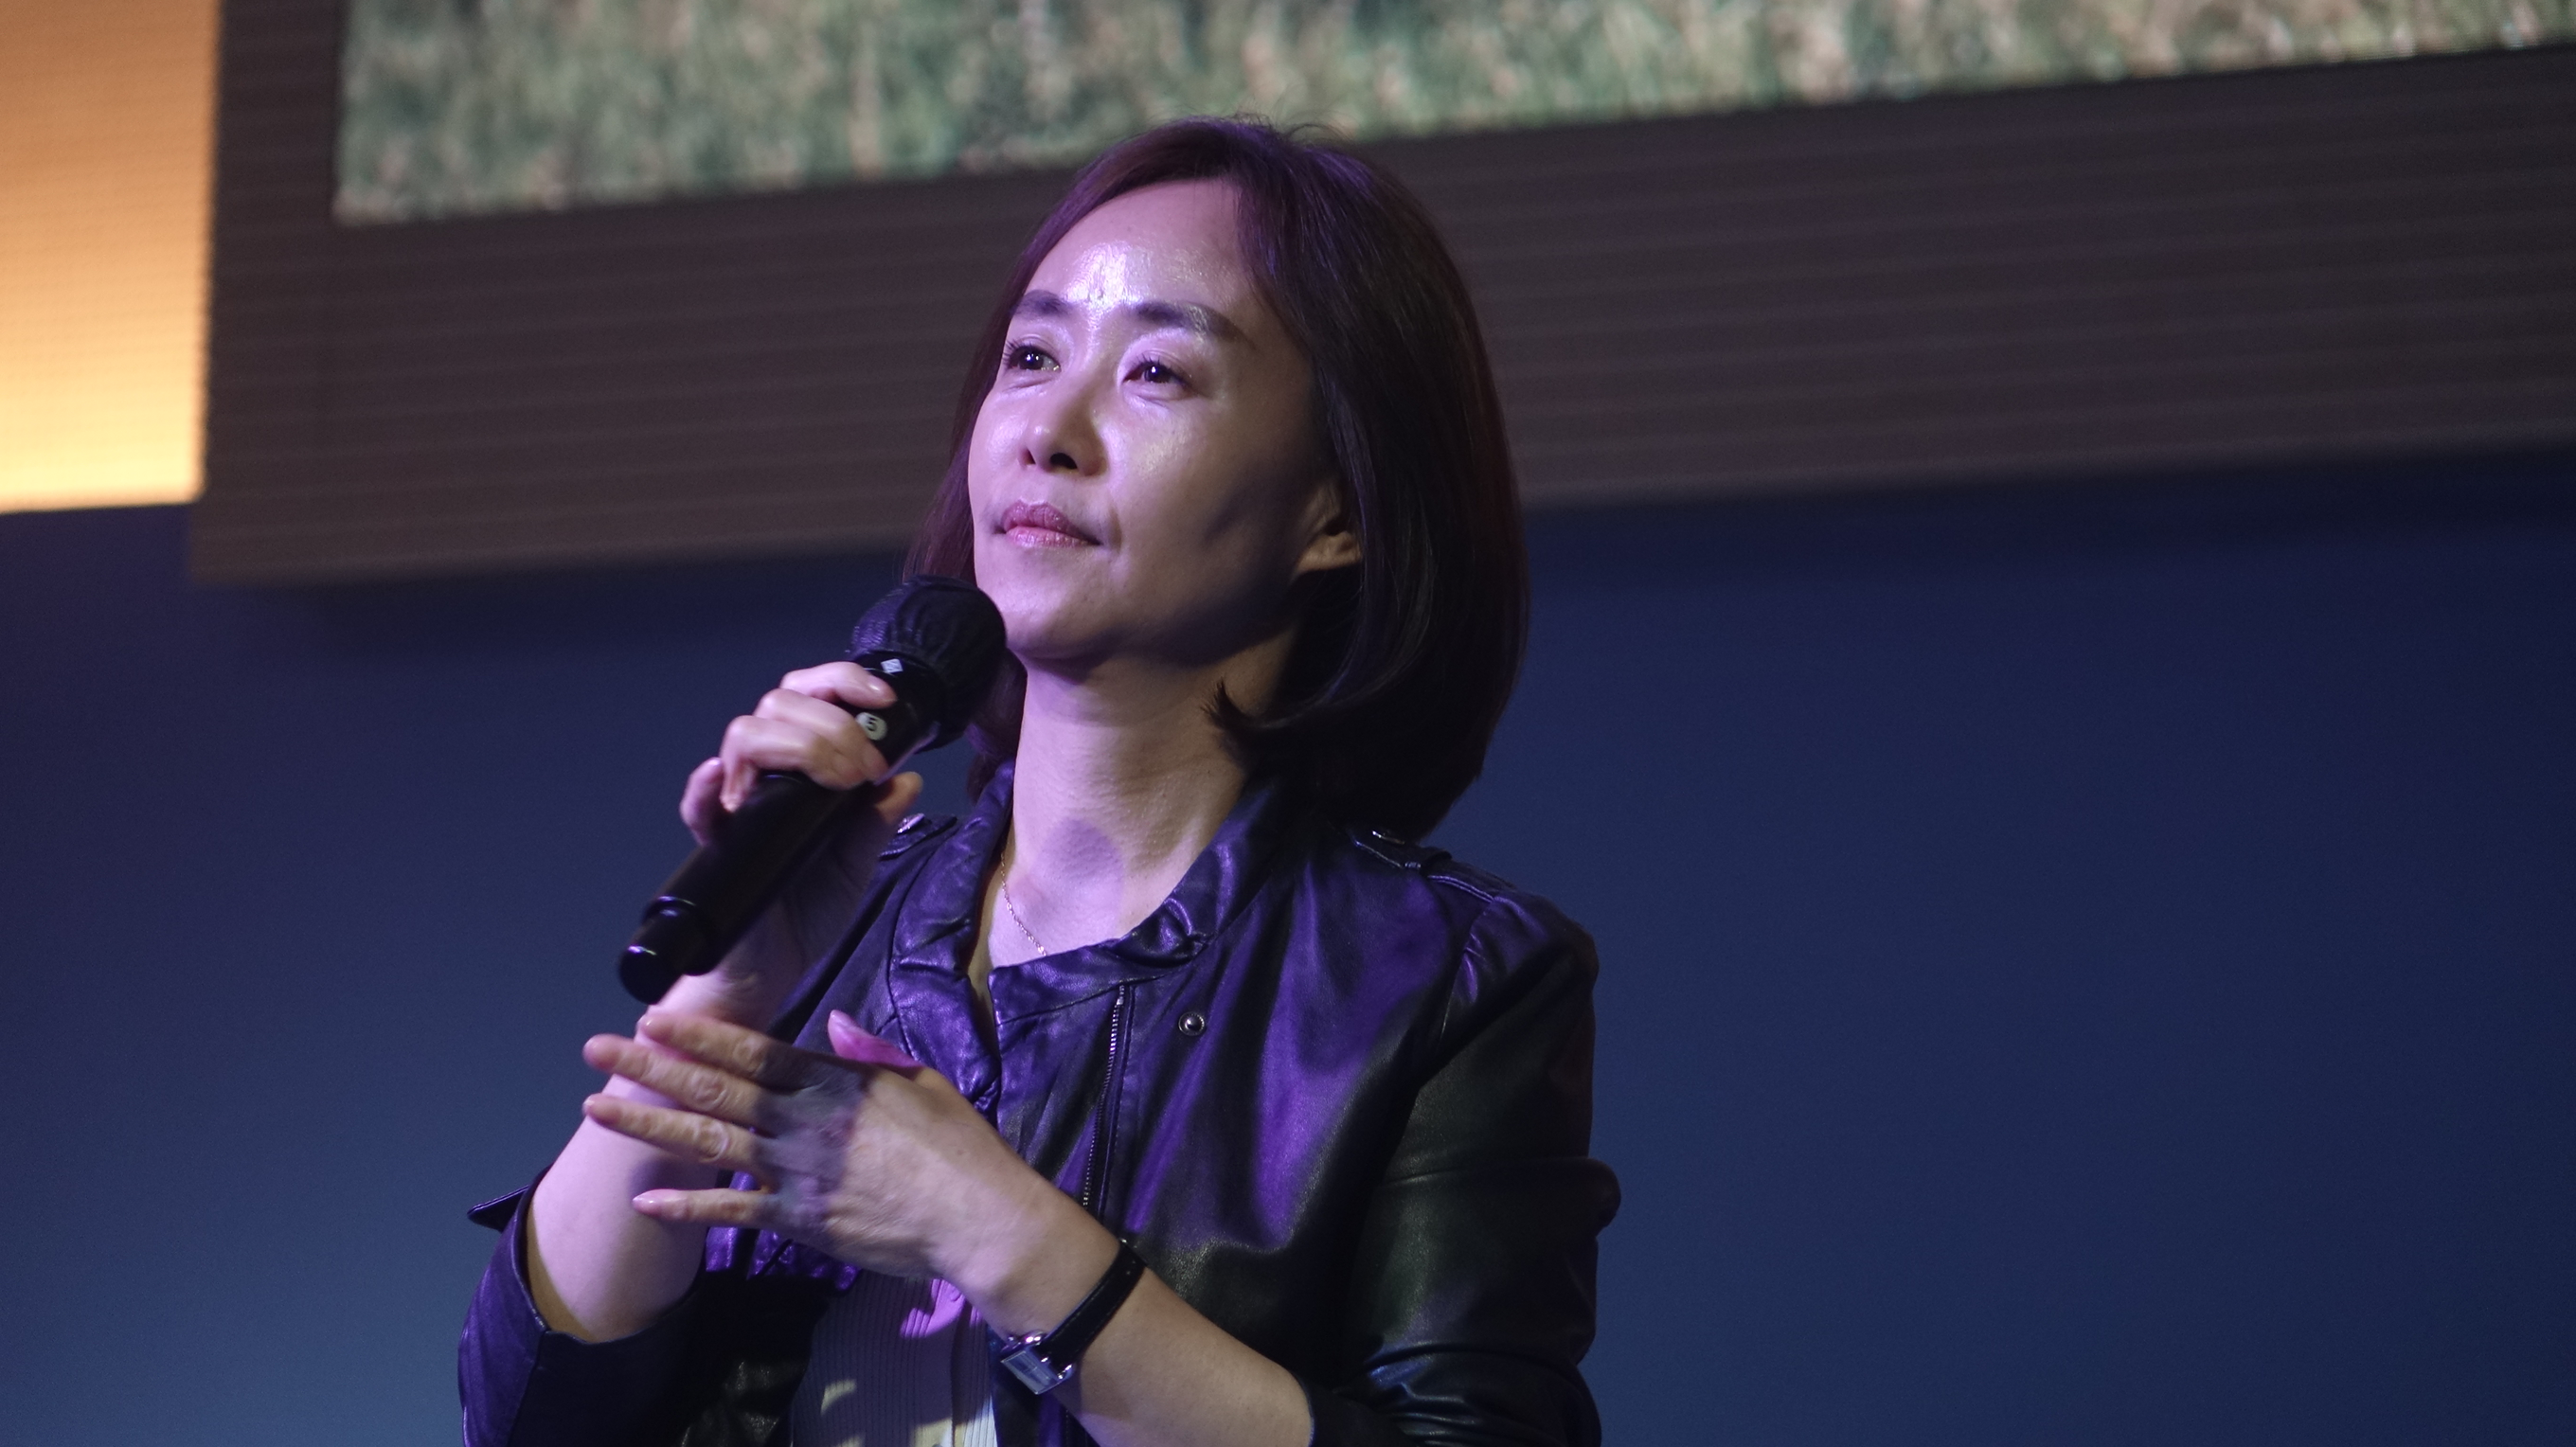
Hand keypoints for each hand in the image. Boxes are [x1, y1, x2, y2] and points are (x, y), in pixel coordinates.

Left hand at [579, 1009, 1113, 1329]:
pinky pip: (732, 1211)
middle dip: (651, 1067)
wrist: (979, 1218)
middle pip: (713, 1090)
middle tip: (598, 1049)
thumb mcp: (921, 1081)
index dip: (698, 1033)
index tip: (653, 1017)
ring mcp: (797, 1173)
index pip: (751, 1051)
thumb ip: (870, 1051)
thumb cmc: (959, 1147)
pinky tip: (645, 1199)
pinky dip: (687, 1206)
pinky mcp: (800, 1221)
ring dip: (649, 1126)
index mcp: (834, 1081)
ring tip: (597, 1111)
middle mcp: (804, 1122)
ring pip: (708, 1145)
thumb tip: (836, 1020)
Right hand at [674, 664, 923, 1019]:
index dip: (842, 683)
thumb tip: (908, 779)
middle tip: (867, 769)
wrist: (774, 967)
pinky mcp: (715, 841)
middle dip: (834, 723)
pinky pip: (699, 804)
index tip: (885, 700)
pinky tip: (725, 780)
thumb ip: (877, 820)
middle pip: (778, 705)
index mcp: (800, 768)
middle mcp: (764, 776)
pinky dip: (707, 786)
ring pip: (744, 736)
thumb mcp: (858, 862)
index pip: (807, 698)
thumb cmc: (808, 911)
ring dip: (800, 745)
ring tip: (841, 782)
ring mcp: (737, 804)